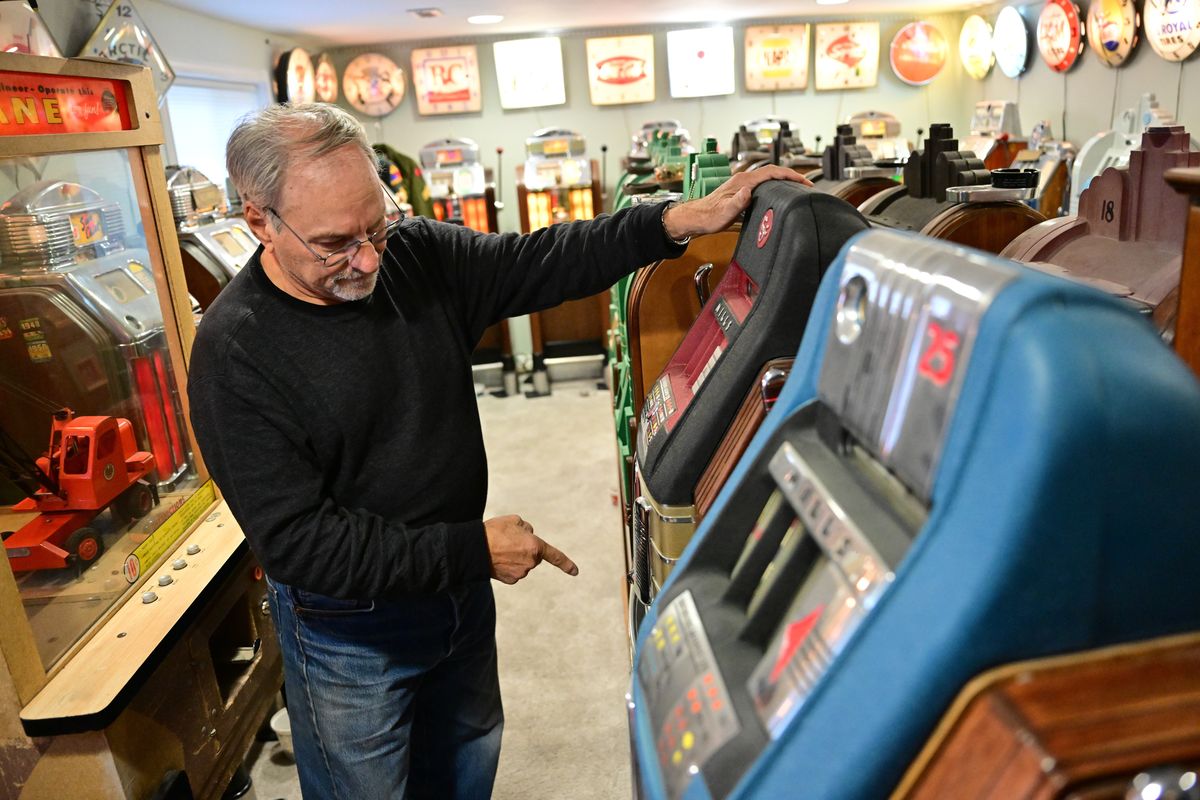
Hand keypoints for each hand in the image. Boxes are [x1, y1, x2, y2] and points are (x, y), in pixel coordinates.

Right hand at [484, 514, 577, 583]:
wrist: (474, 549)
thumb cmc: (494, 532)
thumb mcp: (514, 521)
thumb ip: (526, 528)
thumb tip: (529, 536)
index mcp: (535, 546)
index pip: (554, 556)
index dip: (566, 564)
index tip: (575, 572)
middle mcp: (531, 562)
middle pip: (533, 555)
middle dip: (525, 549)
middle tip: (507, 541)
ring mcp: (521, 573)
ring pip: (523, 564)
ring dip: (515, 557)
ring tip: (499, 549)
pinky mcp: (511, 581)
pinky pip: (513, 572)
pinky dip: (507, 567)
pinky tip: (497, 560)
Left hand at [663, 166, 812, 239]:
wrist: (695, 218)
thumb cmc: (708, 217)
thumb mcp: (723, 213)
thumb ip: (736, 202)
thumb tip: (748, 192)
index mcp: (743, 181)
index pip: (772, 172)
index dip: (790, 175)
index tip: (804, 182)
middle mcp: (744, 179)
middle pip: (773, 172)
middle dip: (792, 177)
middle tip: (806, 187)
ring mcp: (742, 184)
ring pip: (769, 178)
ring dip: (784, 181)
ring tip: (797, 190)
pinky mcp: (741, 191)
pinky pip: (763, 185)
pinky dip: (775, 186)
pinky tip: (779, 195)